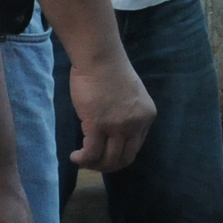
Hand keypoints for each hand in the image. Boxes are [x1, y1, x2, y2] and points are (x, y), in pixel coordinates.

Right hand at [67, 55, 154, 171]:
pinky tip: (75, 156)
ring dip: (93, 165)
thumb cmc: (109, 70)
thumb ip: (127, 114)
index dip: (118, 154)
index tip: (104, 152)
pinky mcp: (98, 125)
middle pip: (124, 159)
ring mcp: (118, 126)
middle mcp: (136, 124)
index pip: (135, 147)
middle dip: (107, 165)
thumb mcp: (130, 96)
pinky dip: (82, 159)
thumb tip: (112, 133)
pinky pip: (91, 153)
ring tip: (81, 159)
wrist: (99, 56)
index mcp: (147, 116)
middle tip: (92, 162)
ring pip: (108, 160)